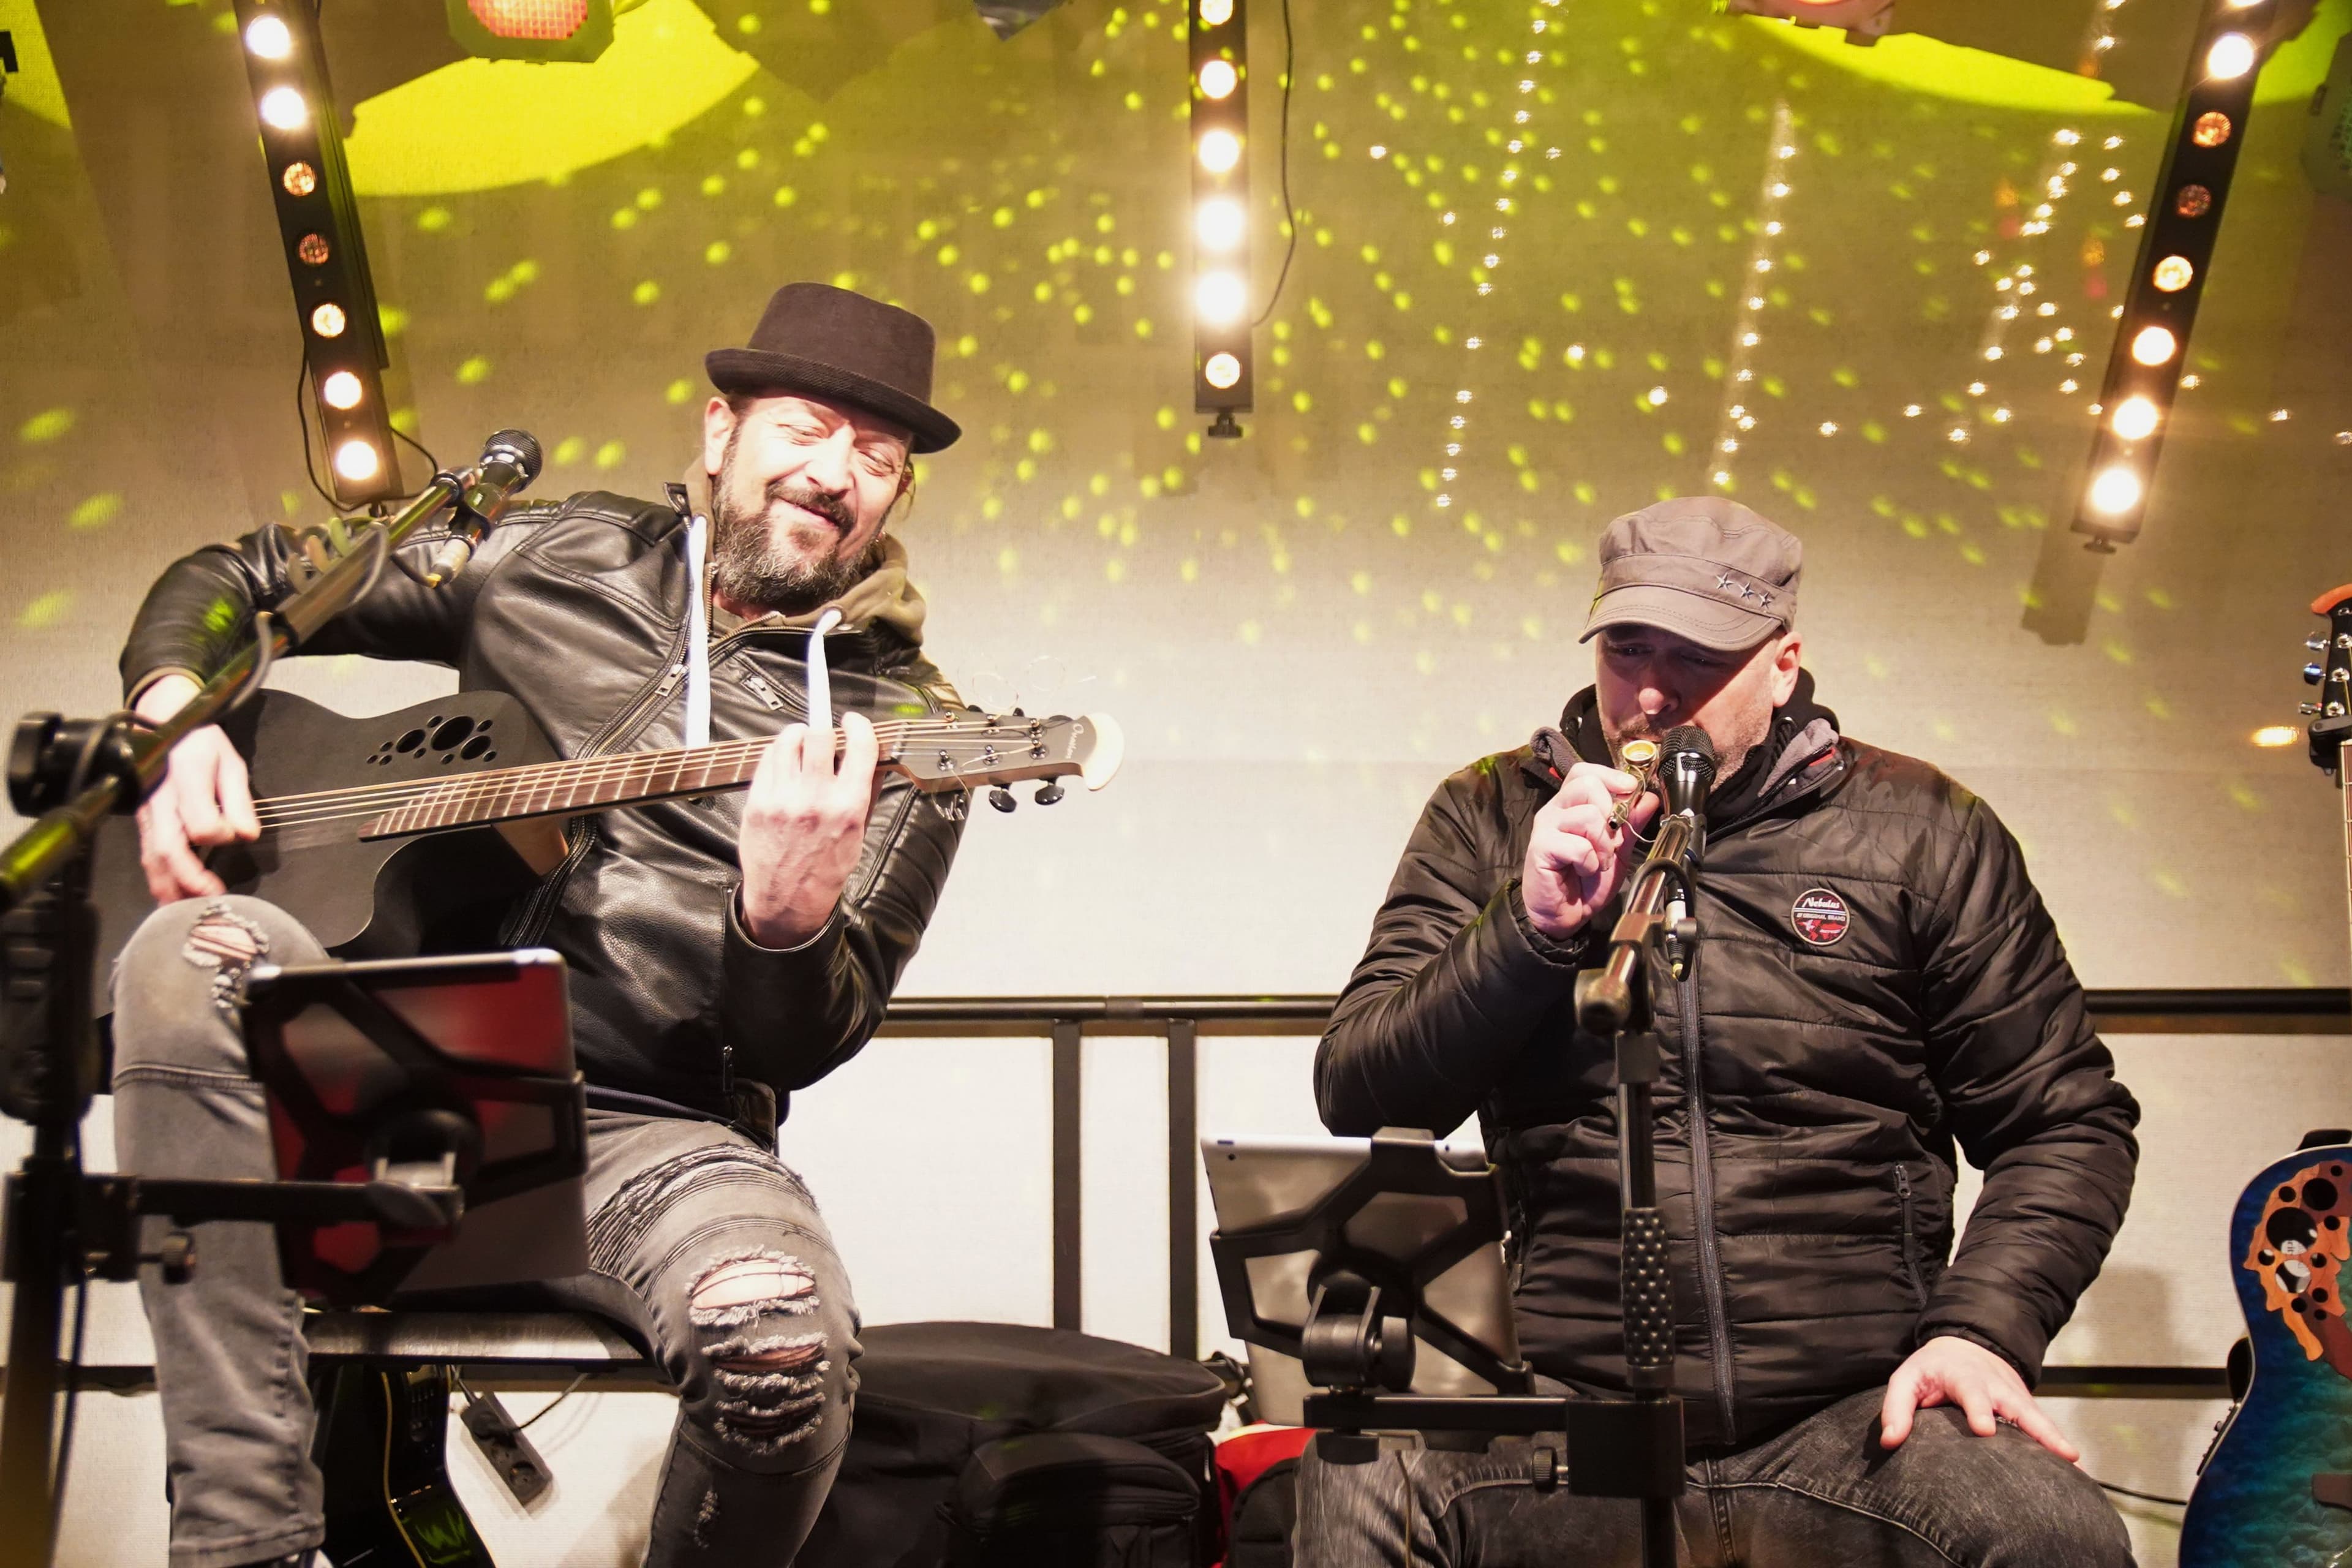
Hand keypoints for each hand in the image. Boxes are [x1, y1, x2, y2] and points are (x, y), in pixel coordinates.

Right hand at [131, 673, 259, 903]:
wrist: (163, 723)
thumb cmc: (200, 743)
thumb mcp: (231, 762)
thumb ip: (239, 800)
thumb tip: (247, 835)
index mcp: (186, 780)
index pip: (202, 824)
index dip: (220, 835)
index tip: (237, 833)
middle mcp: (161, 801)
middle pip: (169, 849)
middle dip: (189, 880)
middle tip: (212, 898)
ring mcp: (147, 813)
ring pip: (152, 857)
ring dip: (169, 887)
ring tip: (186, 912)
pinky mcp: (143, 821)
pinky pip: (147, 853)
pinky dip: (157, 878)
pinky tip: (169, 896)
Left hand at [738, 711, 879, 948]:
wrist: (786, 899)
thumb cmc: (824, 870)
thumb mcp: (858, 833)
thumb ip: (866, 791)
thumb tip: (873, 758)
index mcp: (848, 806)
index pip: (860, 746)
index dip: (859, 726)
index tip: (854, 722)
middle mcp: (814, 799)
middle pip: (820, 733)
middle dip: (826, 730)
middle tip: (826, 736)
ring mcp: (782, 798)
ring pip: (788, 740)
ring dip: (799, 736)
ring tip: (802, 745)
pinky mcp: (757, 801)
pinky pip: (767, 759)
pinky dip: (778, 754)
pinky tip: (784, 763)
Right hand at [1519, 761, 1659, 939]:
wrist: (1564, 914)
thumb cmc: (1584, 882)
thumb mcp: (1618, 851)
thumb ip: (1631, 825)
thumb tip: (1648, 798)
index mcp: (1572, 806)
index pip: (1585, 772)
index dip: (1610, 776)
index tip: (1630, 790)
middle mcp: (1556, 811)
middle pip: (1586, 784)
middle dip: (1610, 810)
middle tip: (1610, 837)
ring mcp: (1546, 827)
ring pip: (1587, 815)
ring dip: (1602, 843)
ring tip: (1597, 861)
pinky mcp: (1541, 848)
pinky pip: (1578, 845)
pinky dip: (1589, 862)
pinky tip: (1583, 870)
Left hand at [1879, 1335, 2077, 1460]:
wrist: (1964, 1346)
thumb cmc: (1931, 1369)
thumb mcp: (1906, 1379)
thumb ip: (1896, 1408)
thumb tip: (1889, 1441)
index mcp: (1963, 1376)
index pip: (1972, 1392)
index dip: (1979, 1409)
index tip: (1986, 1430)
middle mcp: (1995, 1385)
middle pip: (2018, 1405)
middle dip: (2036, 1427)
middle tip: (2056, 1449)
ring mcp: (2014, 1396)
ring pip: (2037, 1417)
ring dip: (2055, 1437)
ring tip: (2073, 1459)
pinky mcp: (2024, 1407)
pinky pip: (2042, 1426)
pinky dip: (2057, 1442)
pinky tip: (2074, 1466)